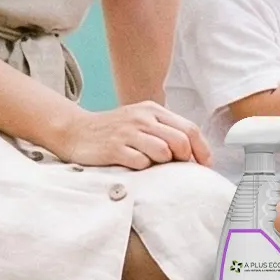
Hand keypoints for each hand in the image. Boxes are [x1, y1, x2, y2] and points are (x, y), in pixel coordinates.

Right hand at [48, 100, 211, 168]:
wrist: (75, 130)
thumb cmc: (113, 129)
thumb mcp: (140, 120)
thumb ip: (163, 130)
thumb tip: (192, 151)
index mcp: (153, 110)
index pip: (190, 128)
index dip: (202, 149)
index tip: (205, 164)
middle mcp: (142, 118)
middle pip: (181, 140)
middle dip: (185, 159)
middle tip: (179, 169)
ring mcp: (128, 133)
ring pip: (163, 151)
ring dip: (163, 163)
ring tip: (152, 164)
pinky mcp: (114, 148)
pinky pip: (141, 162)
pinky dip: (143, 168)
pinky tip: (134, 165)